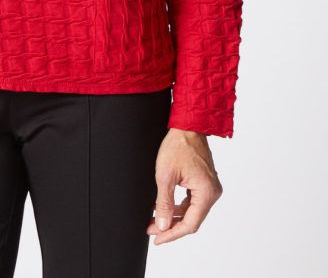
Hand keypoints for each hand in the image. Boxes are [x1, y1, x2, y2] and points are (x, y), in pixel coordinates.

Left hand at [147, 127, 222, 244]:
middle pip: (191, 219)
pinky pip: (192, 201)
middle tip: (152, 229)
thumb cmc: (178, 145)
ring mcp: (210, 186)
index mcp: (207, 193)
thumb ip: (164, 204)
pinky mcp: (204, 181)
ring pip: (191, 211)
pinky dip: (179, 206)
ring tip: (155, 220)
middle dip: (171, 226)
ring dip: (174, 216)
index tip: (157, 239)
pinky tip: (164, 207)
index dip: (172, 234)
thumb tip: (162, 226)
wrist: (187, 125)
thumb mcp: (165, 176)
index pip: (190, 224)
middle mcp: (212, 192)